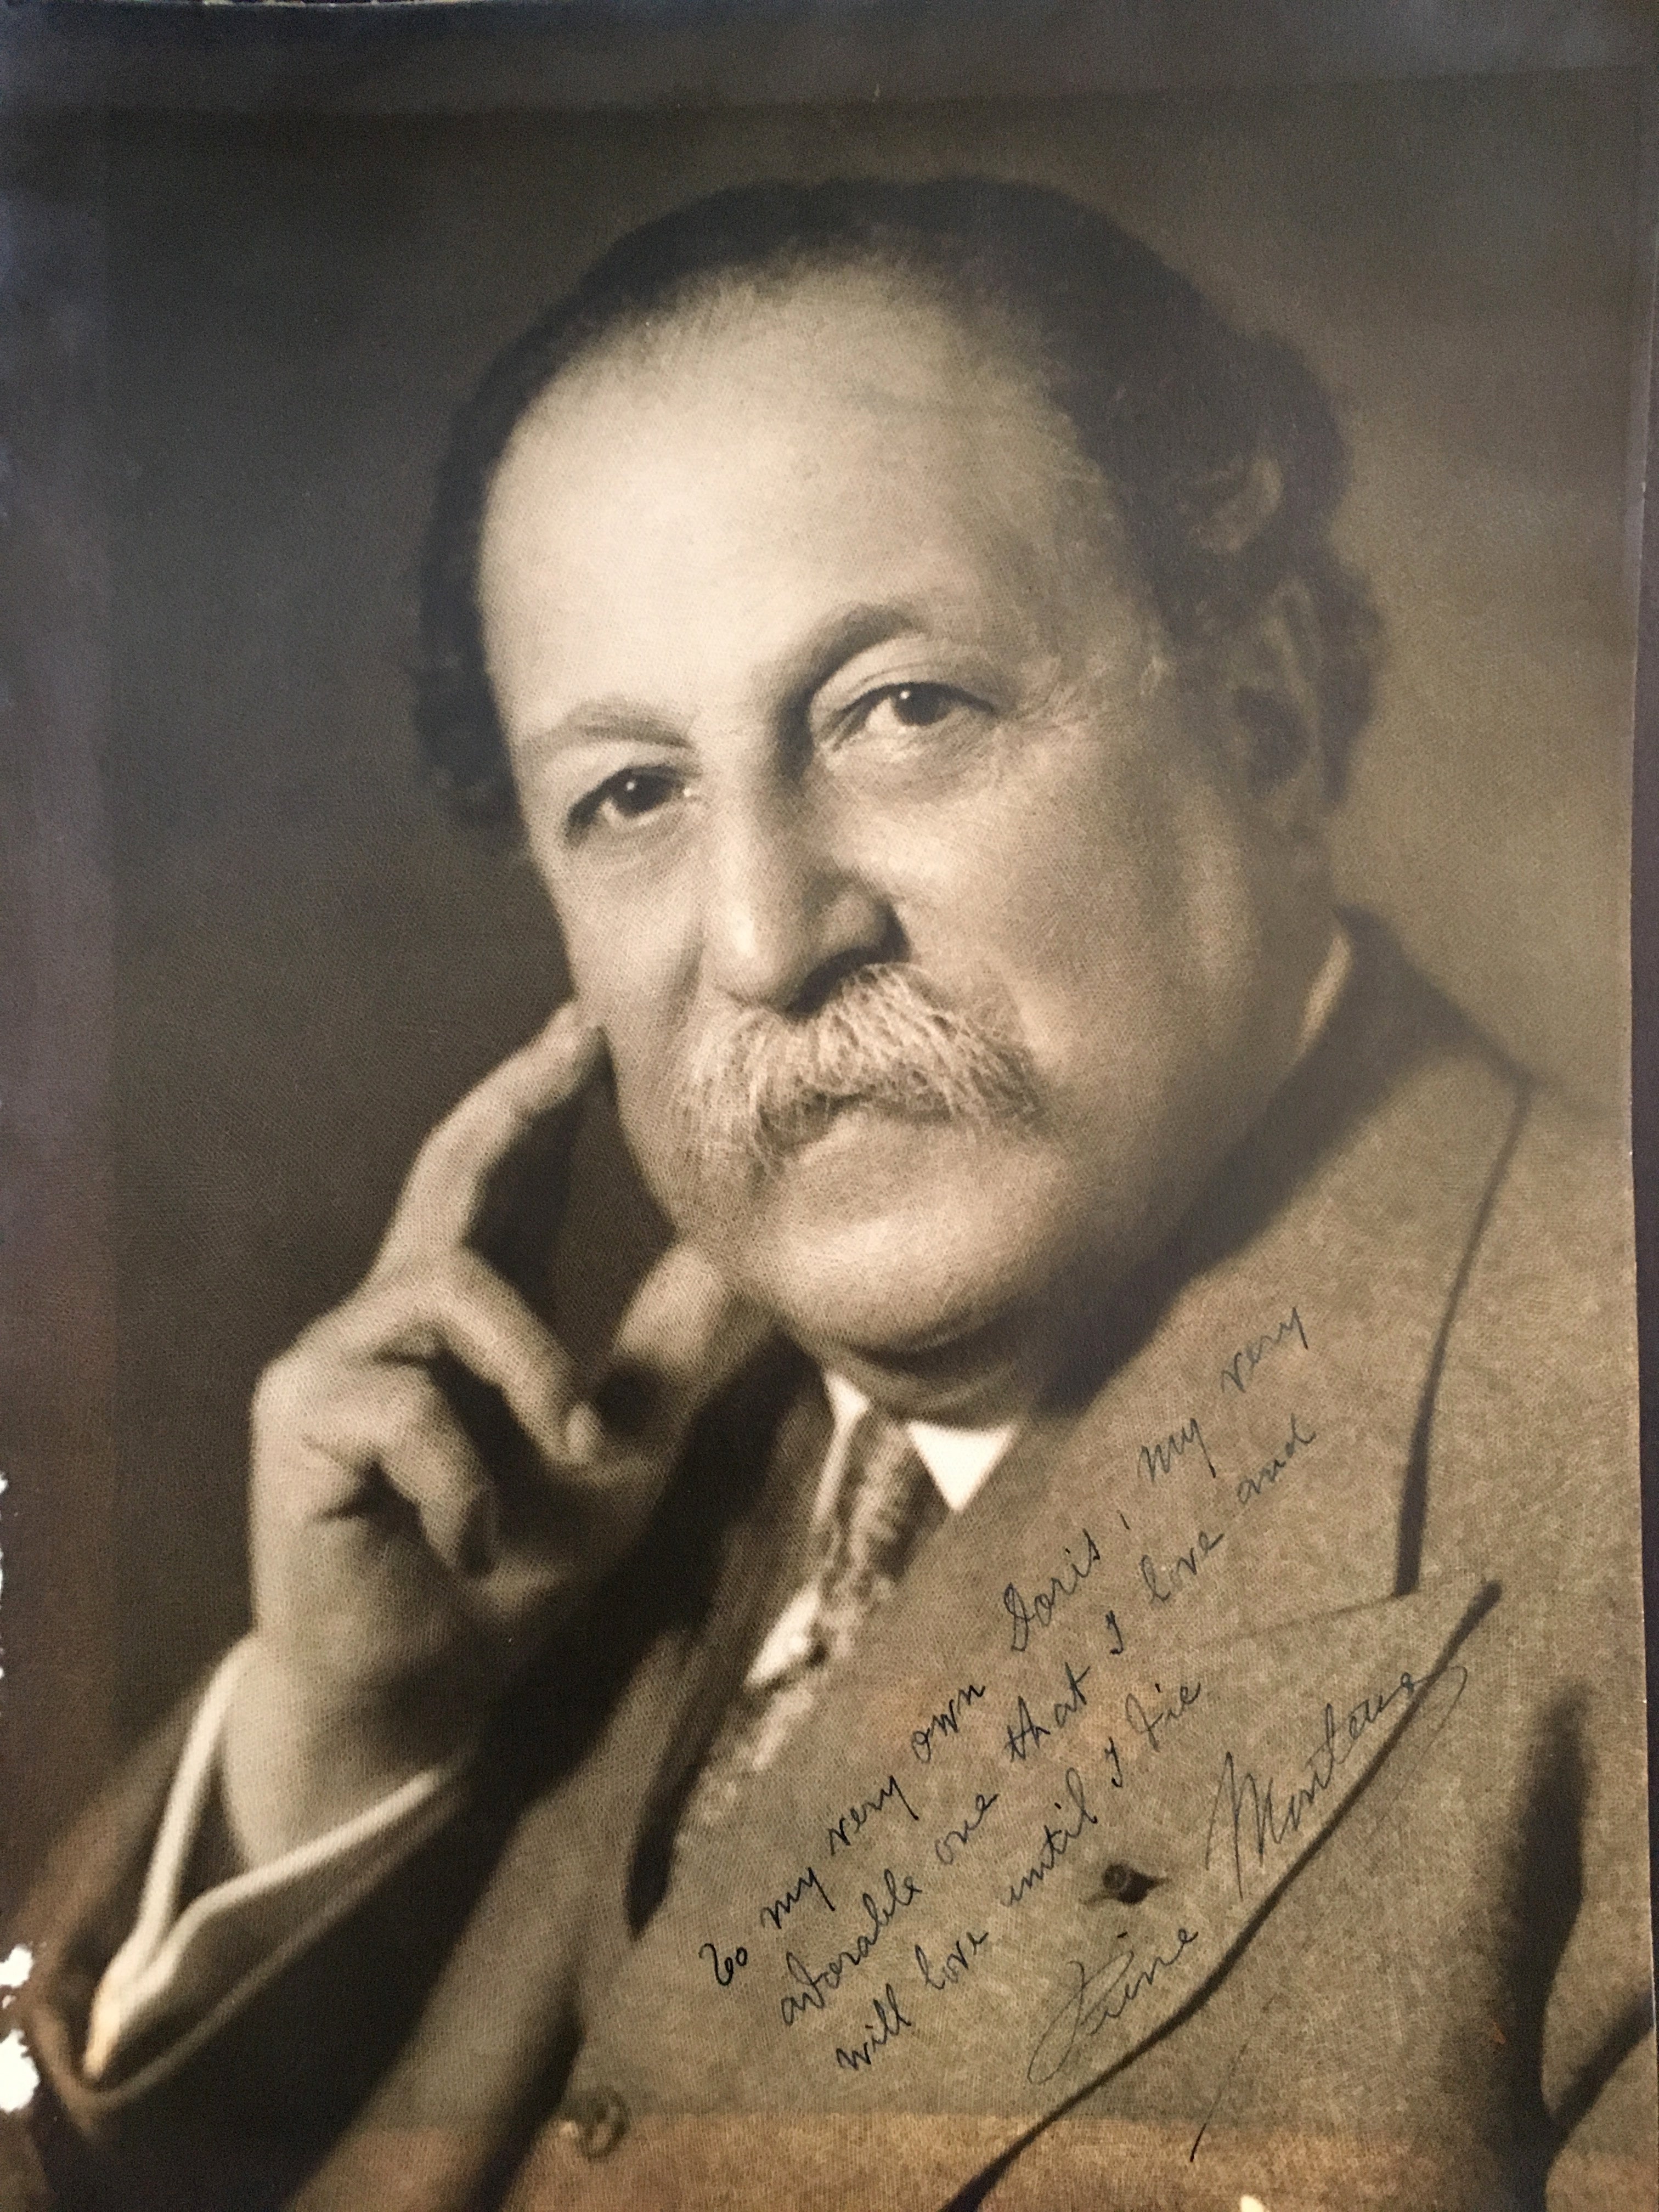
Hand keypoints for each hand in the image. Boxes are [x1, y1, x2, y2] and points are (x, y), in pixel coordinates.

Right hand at [221, 1005, 766, 1863]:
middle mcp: (394, 1313)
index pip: (509, 1181)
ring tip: (575, 1453)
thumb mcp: (624, 1445)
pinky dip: (467, 1480)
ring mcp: (337, 1360)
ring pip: (449, 1288)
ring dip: (534, 1369)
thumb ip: (673, 1346)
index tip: (592, 1022)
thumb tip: (755, 1254)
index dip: (546, 1099)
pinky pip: (406, 1408)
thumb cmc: (514, 1564)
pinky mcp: (297, 1422)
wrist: (419, 1691)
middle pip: (451, 1173)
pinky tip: (477, 1543)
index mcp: (472, 1313)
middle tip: (577, 1036)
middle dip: (517, 1102)